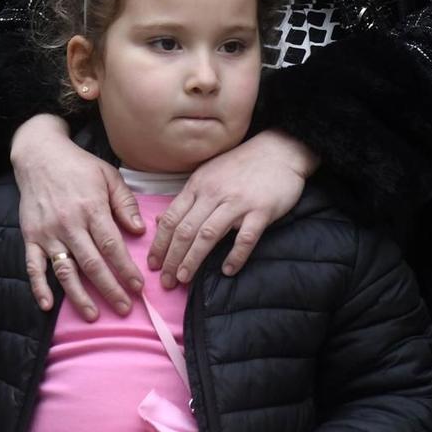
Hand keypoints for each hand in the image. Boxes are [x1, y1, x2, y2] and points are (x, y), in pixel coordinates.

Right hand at [11, 114, 144, 318]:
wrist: (38, 154)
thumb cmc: (78, 165)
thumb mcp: (108, 175)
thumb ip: (125, 203)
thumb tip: (140, 230)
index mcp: (91, 208)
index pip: (112, 245)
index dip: (125, 268)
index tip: (138, 287)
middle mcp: (69, 223)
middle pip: (92, 263)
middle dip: (110, 288)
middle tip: (124, 308)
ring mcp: (48, 232)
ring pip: (65, 270)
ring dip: (79, 295)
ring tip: (93, 315)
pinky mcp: (30, 236)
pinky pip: (33, 266)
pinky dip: (38, 287)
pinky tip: (47, 305)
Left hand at [150, 130, 316, 287]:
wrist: (280, 150)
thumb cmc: (241, 165)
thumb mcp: (208, 175)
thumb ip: (187, 199)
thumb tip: (161, 221)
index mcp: (198, 185)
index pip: (172, 218)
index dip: (160, 244)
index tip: (152, 264)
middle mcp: (214, 193)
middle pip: (185, 230)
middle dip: (172, 258)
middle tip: (166, 281)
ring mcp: (238, 202)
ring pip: (208, 235)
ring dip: (193, 259)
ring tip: (185, 279)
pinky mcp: (261, 210)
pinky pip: (245, 238)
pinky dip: (235, 256)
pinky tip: (227, 270)